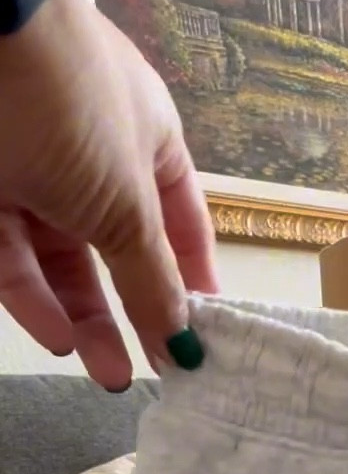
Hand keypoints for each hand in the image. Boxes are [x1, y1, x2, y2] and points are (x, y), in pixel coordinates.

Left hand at [0, 0, 216, 388]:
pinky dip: (32, 296)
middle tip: (146, 371)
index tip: (201, 333)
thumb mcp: (131, 205)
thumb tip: (184, 337)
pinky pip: (8, 252)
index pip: (180, 219)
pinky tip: (58, 335)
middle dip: (131, 311)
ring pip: (58, 258)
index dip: (192, 275)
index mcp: (149, 138)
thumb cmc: (73, 102)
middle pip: (115, 248)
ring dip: (82, 316)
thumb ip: (156, 278)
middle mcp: (91, 153)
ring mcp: (31, 168)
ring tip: (105, 372)